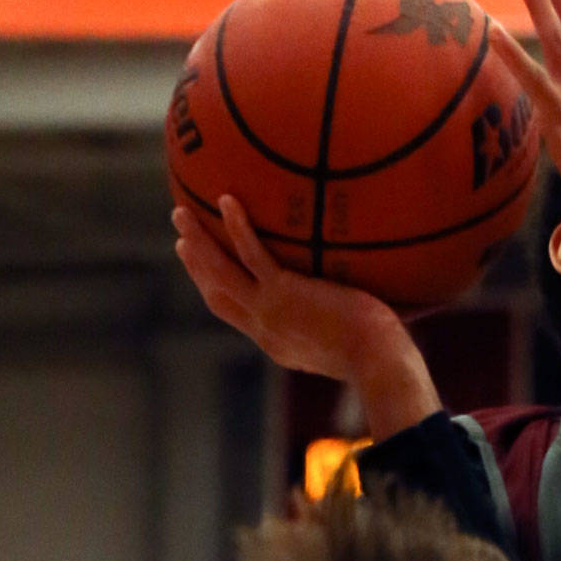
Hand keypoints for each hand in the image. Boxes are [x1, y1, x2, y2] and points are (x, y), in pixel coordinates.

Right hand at [173, 198, 440, 438]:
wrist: (377, 362)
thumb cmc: (378, 355)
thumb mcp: (348, 345)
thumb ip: (338, 326)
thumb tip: (355, 308)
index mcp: (275, 342)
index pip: (236, 314)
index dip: (214, 290)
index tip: (204, 269)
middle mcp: (264, 328)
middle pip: (216, 292)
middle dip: (196, 265)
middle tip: (181, 238)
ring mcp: (269, 311)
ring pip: (220, 272)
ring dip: (199, 242)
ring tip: (181, 213)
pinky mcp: (284, 293)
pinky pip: (253, 253)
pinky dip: (237, 227)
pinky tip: (226, 199)